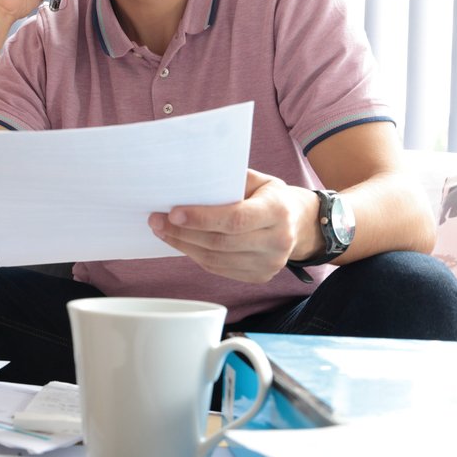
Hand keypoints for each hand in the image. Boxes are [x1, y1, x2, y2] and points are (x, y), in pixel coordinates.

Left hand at [147, 170, 321, 282]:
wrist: (299, 224)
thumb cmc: (270, 196)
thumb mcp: (258, 180)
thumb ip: (229, 181)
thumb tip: (187, 183)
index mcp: (278, 211)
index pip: (235, 219)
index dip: (201, 218)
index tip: (173, 213)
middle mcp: (278, 241)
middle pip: (220, 242)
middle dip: (183, 232)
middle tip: (156, 220)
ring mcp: (270, 264)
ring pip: (215, 259)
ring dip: (183, 245)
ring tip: (162, 231)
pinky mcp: (260, 276)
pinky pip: (219, 269)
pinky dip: (195, 256)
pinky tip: (181, 242)